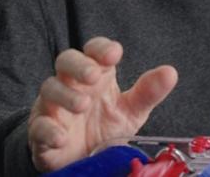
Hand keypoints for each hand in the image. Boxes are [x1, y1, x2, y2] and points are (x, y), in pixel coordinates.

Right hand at [28, 37, 179, 171]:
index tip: (114, 53)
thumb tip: (170, 72)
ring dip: (65, 95)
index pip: (93, 51)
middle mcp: (71, 85)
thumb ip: (147, 93)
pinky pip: (38, 126)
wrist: (82, 161)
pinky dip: (48, 130)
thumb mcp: (130, 111)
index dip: (101, 48)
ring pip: (49, 89)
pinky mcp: (41, 132)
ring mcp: (53, 107)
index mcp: (95, 76)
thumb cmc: (104, 128)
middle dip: (78, 65)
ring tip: (82, 106)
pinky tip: (61, 137)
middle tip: (93, 76)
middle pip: (66, 61)